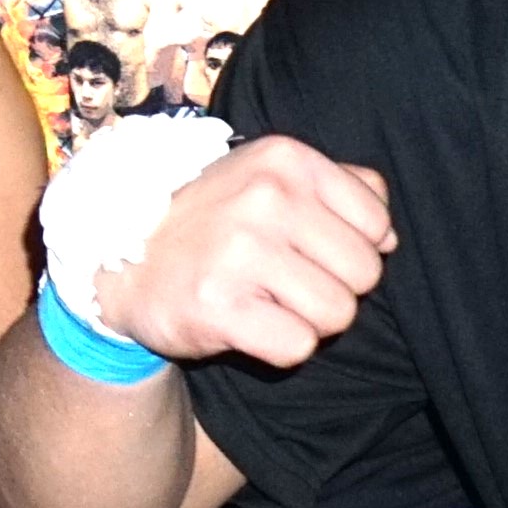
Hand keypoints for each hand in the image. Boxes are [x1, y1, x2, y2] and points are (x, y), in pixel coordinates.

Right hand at [111, 137, 394, 368]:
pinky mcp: (219, 306)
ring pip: (338, 314)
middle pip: (364, 274)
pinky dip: (280, 347)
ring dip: (309, 321)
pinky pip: (298, 347)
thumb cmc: (212, 221)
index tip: (308, 249)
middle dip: (333, 289)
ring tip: (266, 302)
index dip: (353, 248)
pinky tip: (248, 325)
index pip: (377, 224)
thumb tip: (389, 236)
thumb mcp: (269, 177)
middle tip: (285, 282)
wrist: (119, 259)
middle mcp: (265, 197)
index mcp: (285, 159)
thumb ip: (341, 187)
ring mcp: (239, 251)